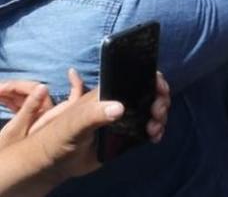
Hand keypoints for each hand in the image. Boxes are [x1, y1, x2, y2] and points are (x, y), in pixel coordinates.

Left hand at [0, 70, 169, 183]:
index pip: (136, 77)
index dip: (153, 81)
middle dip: (160, 101)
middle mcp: (117, 102)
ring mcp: (123, 119)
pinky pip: (147, 128)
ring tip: (154, 129)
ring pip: (151, 110)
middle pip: (149, 93)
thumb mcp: (72, 124)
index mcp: (107, 93)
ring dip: (160, 117)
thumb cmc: (58, 137)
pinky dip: (156, 131)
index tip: (160, 91)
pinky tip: (154, 137)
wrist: (54, 164)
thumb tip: (119, 108)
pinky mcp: (125, 135)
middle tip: (157, 114)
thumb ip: (92, 114)